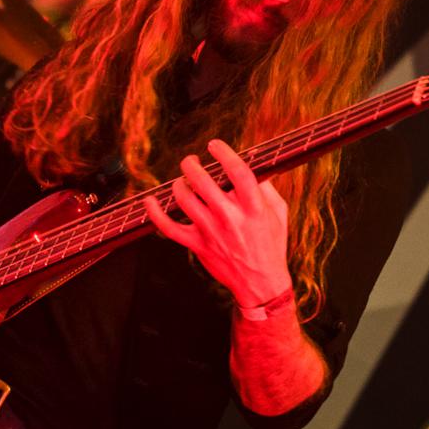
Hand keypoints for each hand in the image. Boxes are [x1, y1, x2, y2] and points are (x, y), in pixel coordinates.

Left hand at [144, 139, 291, 306]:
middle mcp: (231, 218)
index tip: (214, 145)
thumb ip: (266, 187)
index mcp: (254, 207)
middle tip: (191, 161)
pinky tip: (150, 201)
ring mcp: (212, 232)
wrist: (261, 283)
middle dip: (192, 164)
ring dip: (179, 184)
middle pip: (204, 181)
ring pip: (184, 198)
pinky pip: (169, 227)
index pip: (237, 172)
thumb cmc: (271, 244)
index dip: (223, 153)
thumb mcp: (278, 213)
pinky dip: (155, 213)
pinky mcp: (198, 245)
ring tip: (183, 180)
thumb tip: (254, 164)